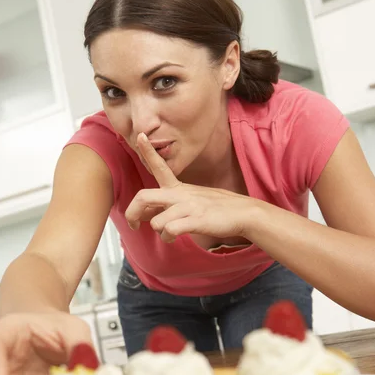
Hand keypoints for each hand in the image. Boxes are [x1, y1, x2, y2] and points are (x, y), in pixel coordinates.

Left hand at [126, 133, 254, 241]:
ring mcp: (188, 207)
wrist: (243, 213)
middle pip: (143, 197)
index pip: (160, 166)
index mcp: (178, 187)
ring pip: (156, 222)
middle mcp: (180, 194)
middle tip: (132, 224)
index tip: (139, 136)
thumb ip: (168, 206)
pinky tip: (175, 238)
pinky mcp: (196, 220)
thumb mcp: (191, 200)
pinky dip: (169, 238)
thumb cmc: (216, 208)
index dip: (148, 151)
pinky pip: (170, 230)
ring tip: (169, 235)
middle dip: (131, 212)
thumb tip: (145, 216)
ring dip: (159, 232)